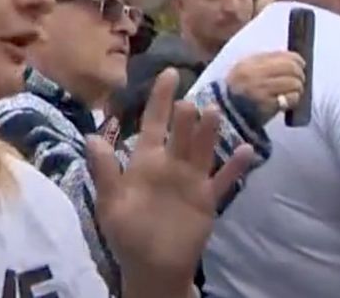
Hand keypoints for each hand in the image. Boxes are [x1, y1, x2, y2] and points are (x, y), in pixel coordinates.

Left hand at [87, 69, 254, 296]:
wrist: (151, 267)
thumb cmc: (127, 233)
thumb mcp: (110, 202)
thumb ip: (104, 170)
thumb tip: (92, 135)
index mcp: (146, 160)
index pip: (154, 122)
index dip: (160, 98)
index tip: (170, 73)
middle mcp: (170, 164)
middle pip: (181, 132)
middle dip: (186, 115)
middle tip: (189, 101)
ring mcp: (191, 180)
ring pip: (202, 148)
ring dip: (208, 132)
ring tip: (214, 113)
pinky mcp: (207, 199)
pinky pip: (223, 180)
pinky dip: (235, 166)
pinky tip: (247, 149)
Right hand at [224, 51, 305, 119]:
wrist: (227, 114)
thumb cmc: (239, 91)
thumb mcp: (245, 69)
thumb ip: (265, 62)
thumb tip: (292, 59)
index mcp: (250, 63)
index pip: (282, 56)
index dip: (297, 60)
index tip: (301, 65)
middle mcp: (255, 74)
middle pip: (291, 68)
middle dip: (300, 74)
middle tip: (299, 80)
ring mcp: (261, 90)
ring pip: (294, 83)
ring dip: (298, 88)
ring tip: (293, 92)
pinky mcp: (267, 105)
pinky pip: (291, 98)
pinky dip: (294, 99)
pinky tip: (288, 102)